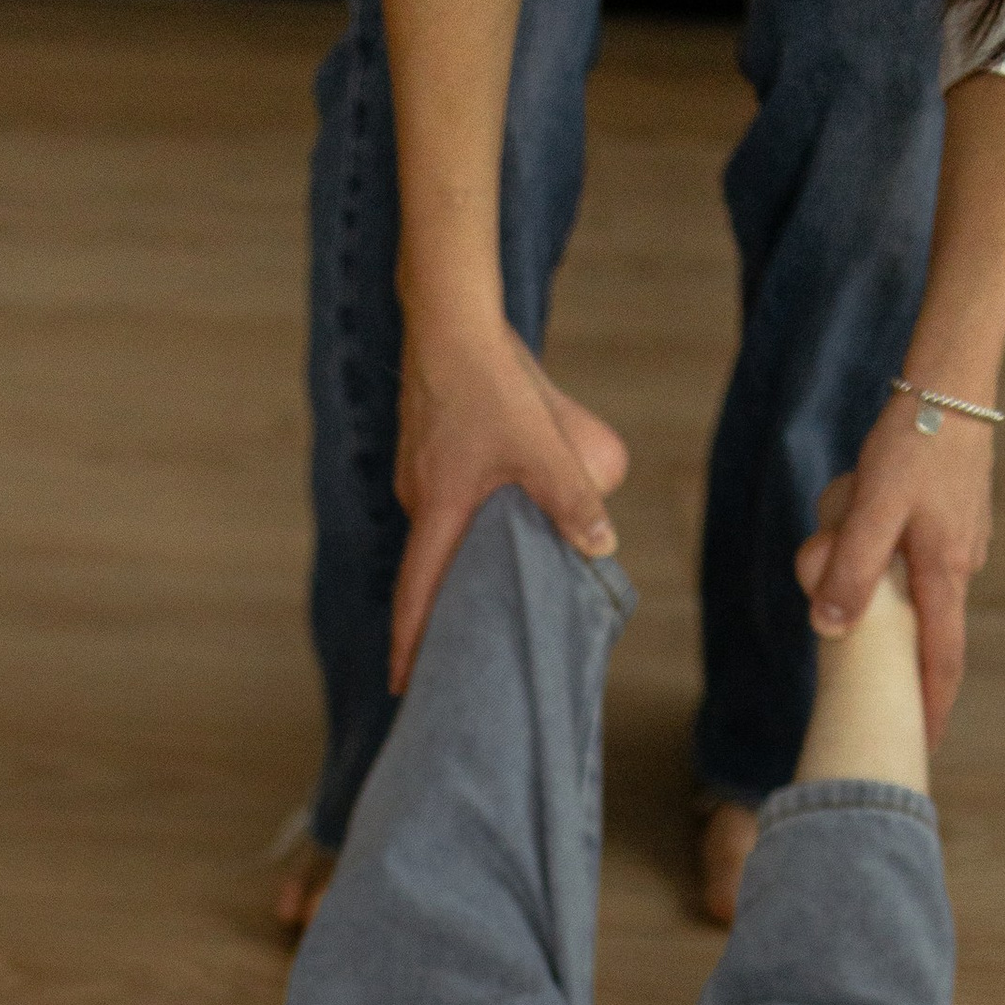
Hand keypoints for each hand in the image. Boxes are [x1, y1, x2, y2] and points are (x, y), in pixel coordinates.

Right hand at [390, 317, 627, 691]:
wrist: (449, 317)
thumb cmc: (488, 381)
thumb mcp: (540, 443)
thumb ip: (571, 497)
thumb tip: (600, 546)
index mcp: (438, 510)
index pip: (417, 595)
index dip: (410, 645)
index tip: (403, 687)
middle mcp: (420, 499)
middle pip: (430, 569)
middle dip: (444, 612)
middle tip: (462, 651)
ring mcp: (421, 474)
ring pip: (447, 530)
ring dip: (467, 557)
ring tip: (497, 581)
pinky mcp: (431, 450)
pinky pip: (452, 499)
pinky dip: (473, 518)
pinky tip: (505, 509)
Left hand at [798, 380, 994, 744]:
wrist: (952, 381)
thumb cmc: (913, 441)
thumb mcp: (873, 506)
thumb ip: (851, 567)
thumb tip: (830, 628)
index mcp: (944, 572)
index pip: (941, 661)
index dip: (931, 708)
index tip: (922, 749)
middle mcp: (961, 564)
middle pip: (930, 633)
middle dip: (907, 667)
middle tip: (889, 703)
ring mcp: (962, 541)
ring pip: (916, 591)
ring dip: (887, 600)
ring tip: (857, 586)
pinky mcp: (953, 518)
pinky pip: (914, 557)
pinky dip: (891, 563)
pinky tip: (869, 530)